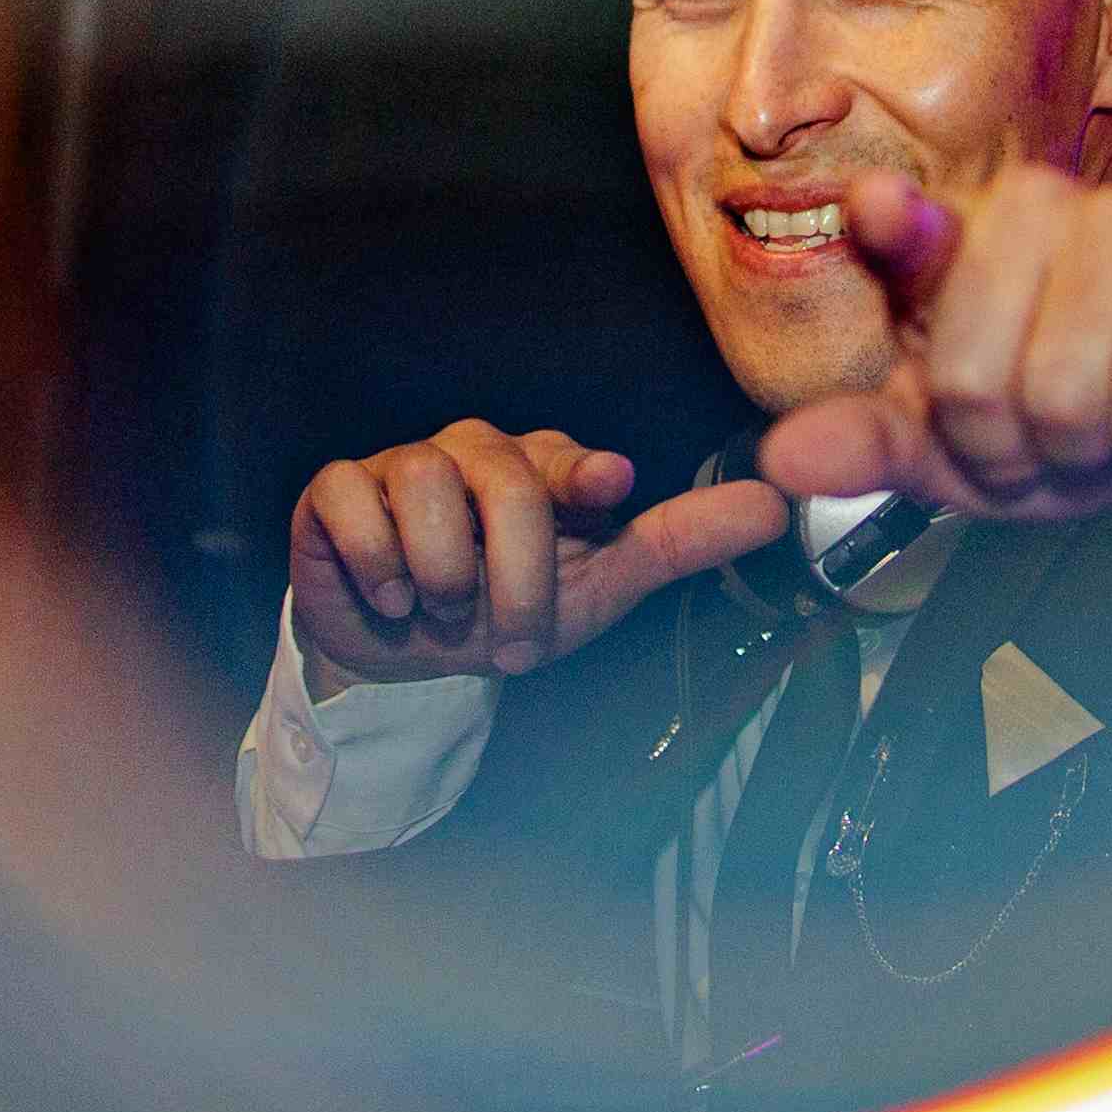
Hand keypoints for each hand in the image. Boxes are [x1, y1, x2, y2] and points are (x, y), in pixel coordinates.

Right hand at [290, 422, 788, 694]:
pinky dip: (377, 562)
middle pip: (503, 482)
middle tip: (507, 637)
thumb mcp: (601, 586)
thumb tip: (775, 506)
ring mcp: (401, 464)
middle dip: (515, 577)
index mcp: (539, 469)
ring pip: (425, 485)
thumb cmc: (507, 609)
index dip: (584, 471)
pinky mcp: (335, 491)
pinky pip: (351, 501)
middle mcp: (473, 453)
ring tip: (445, 612)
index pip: (566, 457)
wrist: (408, 658)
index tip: (609, 487)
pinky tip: (392, 597)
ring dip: (444, 574)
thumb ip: (681, 542)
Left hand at [753, 166, 1111, 523]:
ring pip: (1062, 378)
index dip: (895, 225)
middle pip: (972, 368)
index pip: (911, 231)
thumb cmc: (1071, 429)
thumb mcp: (957, 453)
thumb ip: (872, 446)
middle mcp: (1036, 212)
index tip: (876, 210)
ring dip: (1083, 445)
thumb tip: (783, 460)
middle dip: (1005, 448)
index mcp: (960, 245)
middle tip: (1043, 443)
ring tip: (1104, 427)